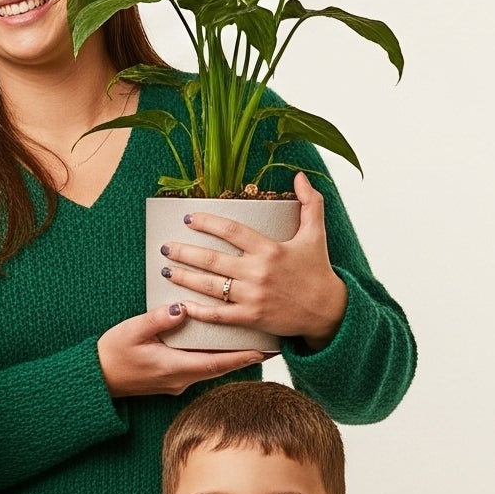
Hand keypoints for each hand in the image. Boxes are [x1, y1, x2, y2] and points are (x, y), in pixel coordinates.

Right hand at [96, 307, 267, 397]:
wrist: (94, 380)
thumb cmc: (110, 355)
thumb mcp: (131, 332)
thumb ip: (158, 319)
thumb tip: (181, 307)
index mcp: (173, 367)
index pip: (216, 363)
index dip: (242, 357)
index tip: (264, 350)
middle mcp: (179, 379)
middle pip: (220, 368)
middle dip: (243, 357)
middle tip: (267, 346)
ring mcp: (174, 382)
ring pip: (210, 370)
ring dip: (229, 359)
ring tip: (249, 346)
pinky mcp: (169, 380)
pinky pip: (198, 369)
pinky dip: (213, 360)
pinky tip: (217, 349)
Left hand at [158, 174, 348, 348]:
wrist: (329, 310)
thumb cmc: (319, 270)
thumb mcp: (316, 234)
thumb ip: (310, 203)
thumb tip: (300, 175)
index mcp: (270, 249)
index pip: (231, 231)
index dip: (207, 222)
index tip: (188, 218)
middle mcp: (258, 272)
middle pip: (211, 259)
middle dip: (184, 252)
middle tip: (165, 246)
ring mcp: (253, 296)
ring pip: (209, 285)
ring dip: (184, 277)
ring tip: (166, 269)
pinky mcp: (251, 317)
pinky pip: (218, 315)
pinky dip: (198, 311)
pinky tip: (181, 305)